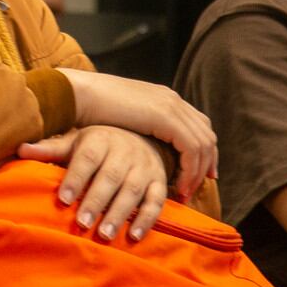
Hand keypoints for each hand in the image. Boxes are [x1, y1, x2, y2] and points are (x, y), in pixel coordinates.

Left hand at [19, 126, 171, 239]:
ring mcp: (144, 167)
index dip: (76, 178)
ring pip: (132, 191)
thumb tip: (20, 149)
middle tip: (82, 223)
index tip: (63, 199)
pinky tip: (133, 236)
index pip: (87, 158)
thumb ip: (51, 149)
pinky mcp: (159, 181)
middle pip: (110, 177)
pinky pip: (156, 201)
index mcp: (100, 140)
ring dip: (119, 213)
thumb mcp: (76, 143)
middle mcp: (124, 151)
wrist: (142, 136)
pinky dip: (146, 219)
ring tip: (104, 234)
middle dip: (96, 201)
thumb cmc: (99, 145)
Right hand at [57, 67, 216, 203]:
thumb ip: (138, 126)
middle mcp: (172, 99)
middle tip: (199, 185)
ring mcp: (171, 106)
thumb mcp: (123, 117)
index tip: (200, 172)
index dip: (203, 149)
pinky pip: (191, 148)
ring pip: (202, 144)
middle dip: (207, 162)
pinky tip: (179, 186)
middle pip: (206, 134)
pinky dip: (189, 170)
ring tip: (185, 192)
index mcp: (164, 97)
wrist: (80, 94)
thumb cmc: (91, 108)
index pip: (198, 124)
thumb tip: (140, 143)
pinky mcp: (166, 117)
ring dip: (197, 171)